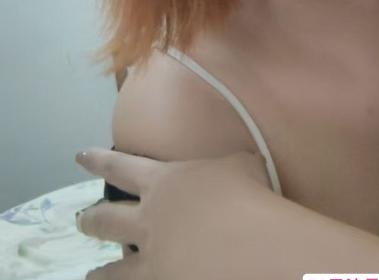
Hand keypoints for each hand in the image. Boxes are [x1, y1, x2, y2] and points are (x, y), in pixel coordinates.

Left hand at [75, 147, 273, 279]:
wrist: (253, 243)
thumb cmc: (247, 194)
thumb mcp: (241, 165)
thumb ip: (227, 165)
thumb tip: (237, 166)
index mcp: (163, 182)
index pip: (120, 166)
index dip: (98, 160)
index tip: (80, 156)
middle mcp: (148, 221)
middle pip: (106, 220)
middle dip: (90, 220)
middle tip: (81, 221)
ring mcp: (152, 260)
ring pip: (113, 270)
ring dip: (101, 273)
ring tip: (91, 276)